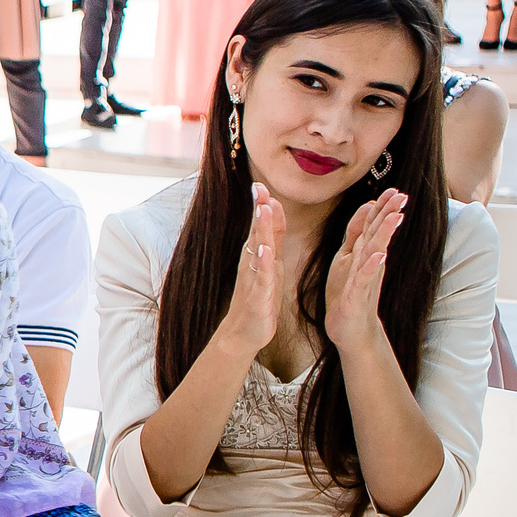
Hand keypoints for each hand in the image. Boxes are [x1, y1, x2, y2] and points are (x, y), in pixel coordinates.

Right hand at [214, 180, 285, 360]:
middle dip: (259, 209)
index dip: (262, 205)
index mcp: (257, 255)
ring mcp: (254, 279)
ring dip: (260, 230)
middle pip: (257, 232)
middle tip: (258, 187)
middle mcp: (252, 263)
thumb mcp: (269, 263)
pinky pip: (262, 277)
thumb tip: (271, 208)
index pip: (261, 226)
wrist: (244, 333)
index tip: (261, 183)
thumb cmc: (258, 299)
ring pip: (258, 250)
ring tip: (262, 210)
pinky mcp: (259, 296)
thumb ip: (272, 237)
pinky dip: (262, 263)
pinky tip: (264, 250)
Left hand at [323, 188, 406, 352]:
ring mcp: (363, 279)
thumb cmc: (348, 293)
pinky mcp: (356, 296)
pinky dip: (371, 267)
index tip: (394, 189)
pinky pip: (364, 279)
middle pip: (377, 235)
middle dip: (388, 215)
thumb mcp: (348, 257)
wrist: (351, 329)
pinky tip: (380, 255)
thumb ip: (356, 233)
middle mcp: (367, 263)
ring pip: (374, 253)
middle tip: (403, 195)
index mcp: (363, 253)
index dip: (382, 208)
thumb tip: (368, 206)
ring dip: (383, 235)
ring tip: (395, 217)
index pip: (373, 226)